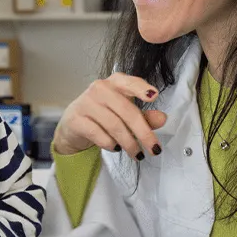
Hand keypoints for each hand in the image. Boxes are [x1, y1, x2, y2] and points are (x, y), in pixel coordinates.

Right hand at [54, 73, 168, 158]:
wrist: (74, 125)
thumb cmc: (104, 115)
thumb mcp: (127, 114)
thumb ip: (145, 116)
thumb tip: (162, 118)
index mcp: (116, 82)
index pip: (130, 82)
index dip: (142, 88)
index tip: (153, 96)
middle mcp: (100, 88)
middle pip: (127, 111)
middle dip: (143, 133)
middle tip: (154, 149)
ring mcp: (86, 102)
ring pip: (114, 125)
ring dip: (129, 143)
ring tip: (137, 154)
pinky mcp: (76, 119)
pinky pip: (98, 134)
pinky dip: (110, 144)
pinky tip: (116, 148)